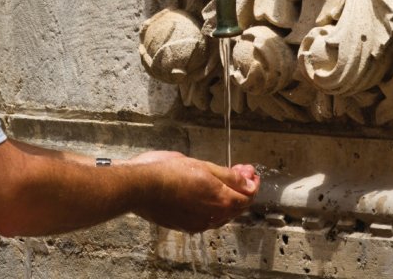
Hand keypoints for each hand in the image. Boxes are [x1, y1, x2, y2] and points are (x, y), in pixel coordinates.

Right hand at [132, 155, 259, 232]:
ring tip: (222, 182)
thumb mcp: (202, 166)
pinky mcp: (186, 226)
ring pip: (223, 214)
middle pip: (237, 207)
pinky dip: (213, 207)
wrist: (140, 187)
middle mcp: (213, 216)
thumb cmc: (166, 172)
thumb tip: (248, 182)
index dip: (252, 182)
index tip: (249, 172)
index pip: (248, 196)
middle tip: (239, 173)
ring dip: (228, 199)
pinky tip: (206, 195)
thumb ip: (228, 176)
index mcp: (220, 199)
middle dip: (241, 189)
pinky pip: (208, 219)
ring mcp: (199, 223)